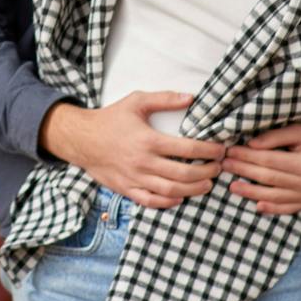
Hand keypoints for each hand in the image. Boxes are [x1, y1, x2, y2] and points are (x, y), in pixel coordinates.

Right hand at [39, 92, 223, 208]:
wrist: (80, 139)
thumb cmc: (111, 119)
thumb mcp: (136, 101)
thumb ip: (164, 99)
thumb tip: (191, 97)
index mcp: (148, 140)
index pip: (187, 148)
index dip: (208, 150)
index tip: (220, 150)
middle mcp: (143, 162)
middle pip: (183, 173)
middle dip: (206, 172)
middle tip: (218, 168)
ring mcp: (134, 178)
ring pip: (171, 191)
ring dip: (194, 189)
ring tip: (207, 184)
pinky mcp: (126, 190)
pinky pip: (151, 202)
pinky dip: (169, 202)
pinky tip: (181, 197)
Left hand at [222, 122, 300, 213]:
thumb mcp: (299, 130)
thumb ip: (275, 137)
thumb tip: (250, 145)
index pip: (269, 160)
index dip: (247, 156)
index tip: (230, 152)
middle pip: (268, 178)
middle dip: (244, 171)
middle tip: (224, 166)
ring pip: (274, 196)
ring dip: (251, 192)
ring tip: (232, 187)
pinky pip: (287, 208)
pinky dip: (272, 208)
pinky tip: (257, 206)